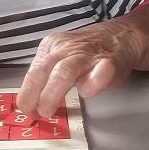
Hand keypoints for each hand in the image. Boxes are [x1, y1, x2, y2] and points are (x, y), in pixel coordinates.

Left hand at [16, 7, 148, 117]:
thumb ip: (47, 76)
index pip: (34, 70)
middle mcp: (67, 48)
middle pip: (45, 70)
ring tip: (48, 109)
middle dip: (36, 94)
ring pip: (65, 71)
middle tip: (35, 113)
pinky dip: (92, 83)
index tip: (25, 109)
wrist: (122, 36)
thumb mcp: (61, 55)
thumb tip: (29, 103)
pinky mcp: (110, 63)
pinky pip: (100, 72)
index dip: (27, 92)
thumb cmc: (88, 51)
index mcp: (52, 46)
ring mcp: (89, 55)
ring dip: (53, 93)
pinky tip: (87, 92)